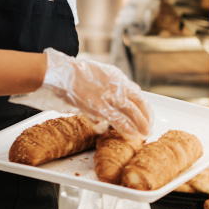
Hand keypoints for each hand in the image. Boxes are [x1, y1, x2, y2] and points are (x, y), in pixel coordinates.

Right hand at [10, 48, 152, 139]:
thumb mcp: (97, 74)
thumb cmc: (73, 74)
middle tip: (148, 128)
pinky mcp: (99, 106)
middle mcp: (116, 85)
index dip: (144, 106)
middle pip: (138, 103)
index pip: (136, 93)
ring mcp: (108, 96)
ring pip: (131, 113)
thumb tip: (114, 100)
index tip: (147, 114)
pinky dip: (127, 128)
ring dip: (140, 125)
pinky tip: (133, 135)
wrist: (60, 73)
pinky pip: (118, 120)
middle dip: (145, 118)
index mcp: (116, 77)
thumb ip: (107, 87)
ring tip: (144, 134)